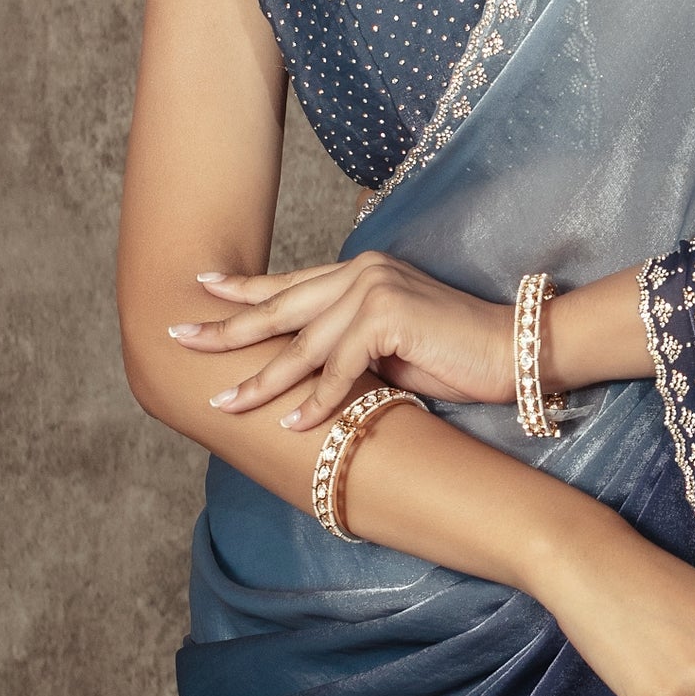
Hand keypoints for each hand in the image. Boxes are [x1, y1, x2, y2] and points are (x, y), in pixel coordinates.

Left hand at [168, 252, 512, 426]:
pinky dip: (315, 402)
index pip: (290, 283)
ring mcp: (374, 289)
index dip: (243, 289)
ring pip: (302, 345)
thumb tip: (307, 367)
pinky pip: (338, 369)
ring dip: (262, 382)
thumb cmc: (457, 352)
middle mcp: (362, 271)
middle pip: (280, 307)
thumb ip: (350, 342)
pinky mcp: (388, 317)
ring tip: (224, 405)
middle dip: (227, 330)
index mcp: (361, 270)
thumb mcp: (391, 343)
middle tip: (179, 338)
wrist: (515, 349)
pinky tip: (293, 424)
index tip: (200, 289)